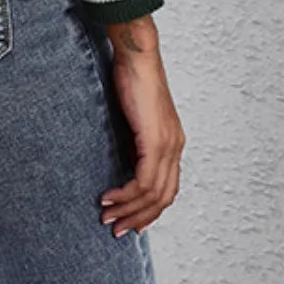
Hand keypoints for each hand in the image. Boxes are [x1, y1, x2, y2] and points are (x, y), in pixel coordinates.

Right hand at [99, 42, 183, 236]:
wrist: (138, 55)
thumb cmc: (133, 78)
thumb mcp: (136, 116)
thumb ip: (135, 138)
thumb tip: (122, 157)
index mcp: (173, 142)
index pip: (167, 188)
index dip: (149, 210)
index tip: (129, 221)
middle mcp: (175, 147)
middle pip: (163, 198)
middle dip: (139, 218)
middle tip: (116, 228)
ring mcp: (168, 144)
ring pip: (153, 194)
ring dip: (129, 210)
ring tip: (107, 216)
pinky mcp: (155, 140)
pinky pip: (144, 181)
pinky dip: (126, 195)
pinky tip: (109, 197)